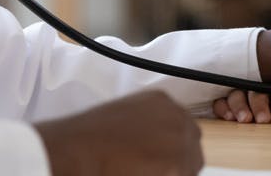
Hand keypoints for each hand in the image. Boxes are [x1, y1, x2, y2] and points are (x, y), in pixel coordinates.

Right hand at [36, 90, 202, 175]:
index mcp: (163, 102)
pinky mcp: (176, 167)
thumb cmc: (89, 137)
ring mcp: (179, 142)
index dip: (172, 148)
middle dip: (178, 162)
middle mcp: (177, 118)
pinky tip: (139, 174)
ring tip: (141, 172)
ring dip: (173, 172)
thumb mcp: (125, 116)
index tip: (160, 158)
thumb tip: (152, 144)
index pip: (184, 127)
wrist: (78, 150)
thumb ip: (148, 126)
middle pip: (192, 147)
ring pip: (189, 166)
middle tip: (154, 170)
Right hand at [212, 91, 270, 123]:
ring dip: (240, 105)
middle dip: (259, 104)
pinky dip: (223, 107)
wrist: (267, 125)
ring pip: (237, 92)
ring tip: (245, 119)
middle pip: (256, 89)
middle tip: (263, 119)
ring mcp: (240, 93)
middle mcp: (258, 87)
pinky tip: (229, 117)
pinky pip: (220, 100)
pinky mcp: (225, 102)